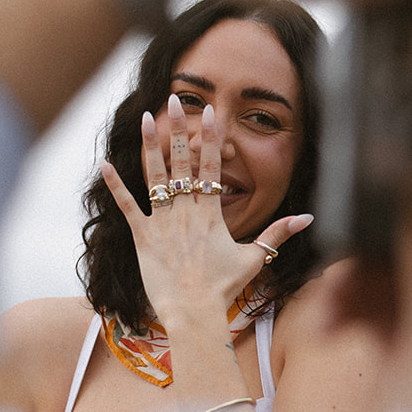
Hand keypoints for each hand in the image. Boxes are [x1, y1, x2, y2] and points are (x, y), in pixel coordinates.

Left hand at [101, 95, 312, 331]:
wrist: (194, 313)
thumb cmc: (224, 288)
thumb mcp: (256, 258)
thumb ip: (279, 233)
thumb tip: (308, 217)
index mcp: (212, 213)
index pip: (212, 166)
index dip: (210, 137)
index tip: (209, 111)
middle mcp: (187, 212)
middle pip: (182, 161)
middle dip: (178, 128)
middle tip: (173, 99)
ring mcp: (163, 223)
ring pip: (155, 177)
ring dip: (149, 146)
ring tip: (144, 117)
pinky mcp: (143, 238)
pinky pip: (127, 207)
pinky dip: (115, 186)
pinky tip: (104, 164)